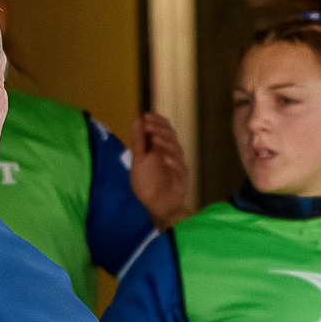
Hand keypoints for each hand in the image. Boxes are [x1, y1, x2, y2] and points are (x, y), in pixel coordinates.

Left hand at [129, 112, 191, 227]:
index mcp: (161, 147)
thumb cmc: (148, 183)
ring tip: (153, 139)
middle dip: (159, 129)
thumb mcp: (138, 160)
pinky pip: (180, 166)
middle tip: (147, 125)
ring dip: (165, 143)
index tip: (145, 115)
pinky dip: (173, 162)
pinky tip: (164, 159)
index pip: (163, 128)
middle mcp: (171, 153)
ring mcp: (178, 164)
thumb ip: (139, 140)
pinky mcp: (183, 176)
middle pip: (170, 135)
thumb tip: (137, 119)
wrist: (157, 206)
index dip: (156, 121)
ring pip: (176, 149)